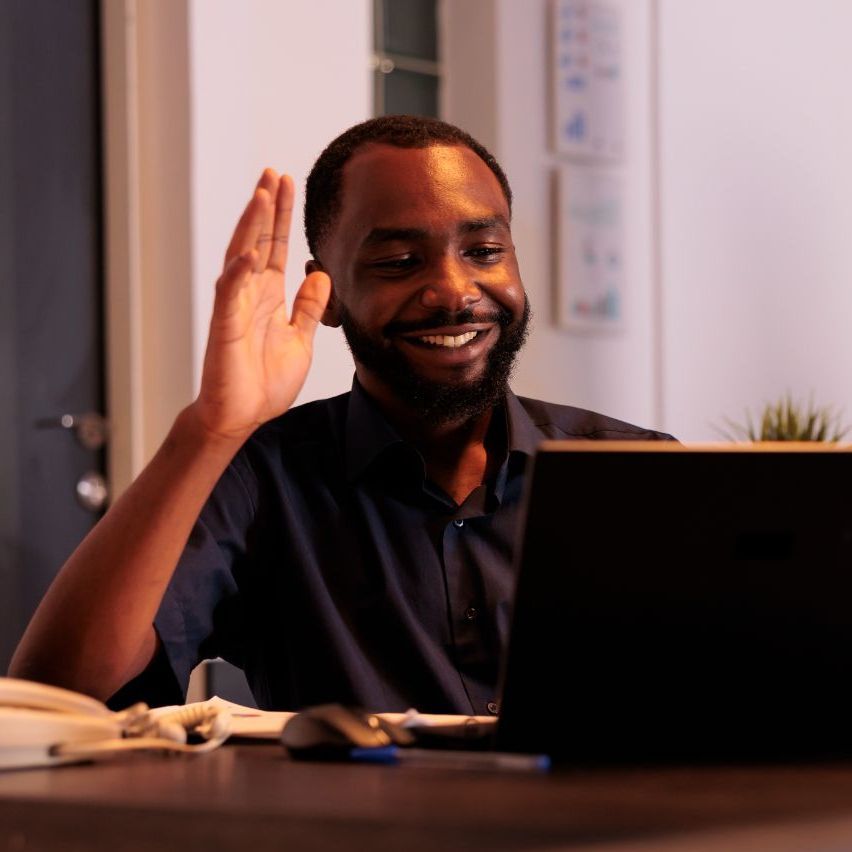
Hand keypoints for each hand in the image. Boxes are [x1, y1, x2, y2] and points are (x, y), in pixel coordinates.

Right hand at [192, 169, 330, 441]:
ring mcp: (235, 306)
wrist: (243, 416)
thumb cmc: (265, 382)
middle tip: (273, 173)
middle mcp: (250, 294)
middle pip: (258, 241)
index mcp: (269, 296)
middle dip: (266, 208)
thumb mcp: (300, 340)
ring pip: (241, 256)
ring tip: (261, 195)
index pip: (277, 247)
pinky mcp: (225, 326)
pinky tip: (250, 251)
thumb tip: (320, 274)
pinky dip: (239, 271)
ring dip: (251, 226)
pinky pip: (230, 293)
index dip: (283, 217)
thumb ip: (309, 308)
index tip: (288, 184)